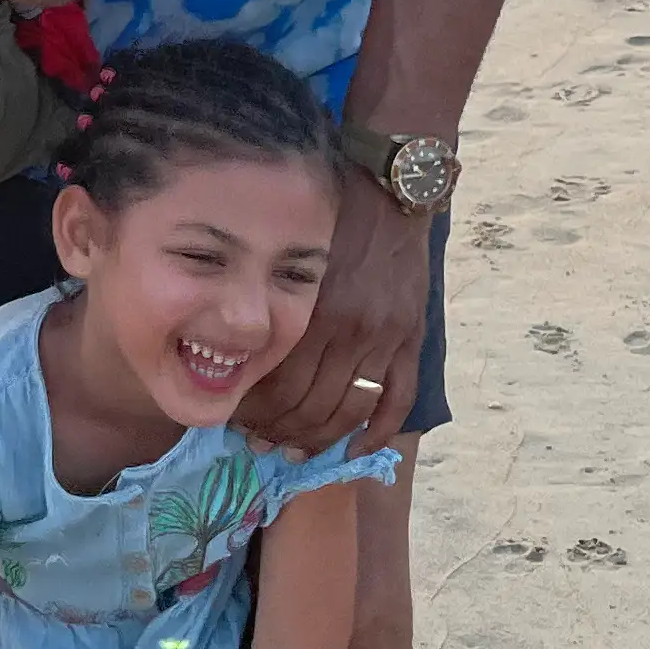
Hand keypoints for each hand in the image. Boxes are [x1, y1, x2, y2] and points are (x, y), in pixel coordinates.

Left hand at [242, 172, 426, 451]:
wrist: (385, 196)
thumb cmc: (326, 225)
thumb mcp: (287, 262)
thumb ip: (271, 307)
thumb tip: (239, 355)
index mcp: (310, 312)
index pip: (278, 387)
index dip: (256, 415)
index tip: (238, 423)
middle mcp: (348, 331)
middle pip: (311, 407)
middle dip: (282, 435)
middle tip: (263, 446)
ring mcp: (384, 339)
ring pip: (350, 412)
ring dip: (322, 442)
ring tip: (298, 452)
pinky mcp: (411, 339)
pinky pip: (397, 401)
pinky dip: (377, 433)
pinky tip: (355, 449)